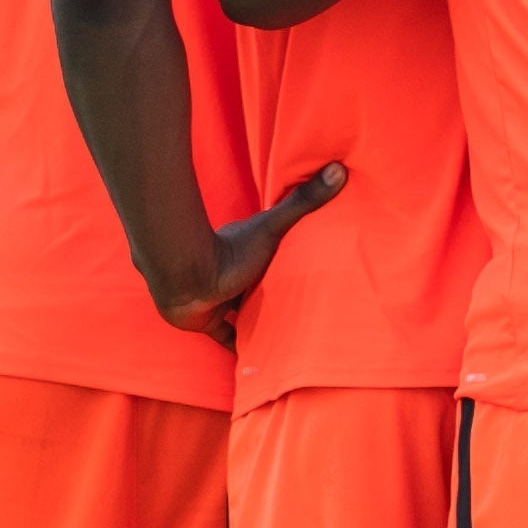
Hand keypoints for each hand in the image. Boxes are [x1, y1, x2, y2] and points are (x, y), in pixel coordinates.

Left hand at [155, 162, 347, 331]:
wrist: (188, 277)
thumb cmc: (231, 250)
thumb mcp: (274, 226)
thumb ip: (303, 201)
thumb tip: (339, 167)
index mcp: (246, 252)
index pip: (267, 256)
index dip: (282, 261)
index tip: (302, 269)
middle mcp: (231, 276)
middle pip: (255, 287)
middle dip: (270, 296)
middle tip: (297, 310)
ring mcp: (218, 300)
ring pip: (240, 314)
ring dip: (255, 323)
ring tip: (280, 337)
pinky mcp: (206, 322)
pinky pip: (225, 339)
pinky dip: (237, 349)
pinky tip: (253, 360)